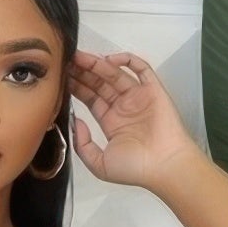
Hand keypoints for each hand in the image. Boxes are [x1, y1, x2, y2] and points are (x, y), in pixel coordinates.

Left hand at [66, 49, 199, 191]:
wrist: (164, 166)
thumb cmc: (135, 169)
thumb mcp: (100, 165)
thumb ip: (83, 145)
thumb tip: (76, 121)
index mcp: (111, 122)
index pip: (90, 99)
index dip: (77, 87)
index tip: (62, 78)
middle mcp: (123, 107)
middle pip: (99, 83)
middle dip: (83, 72)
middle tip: (67, 61)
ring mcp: (138, 96)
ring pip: (115, 74)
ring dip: (98, 64)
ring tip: (80, 57)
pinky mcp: (152, 89)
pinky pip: (140, 68)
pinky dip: (127, 60)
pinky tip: (109, 60)